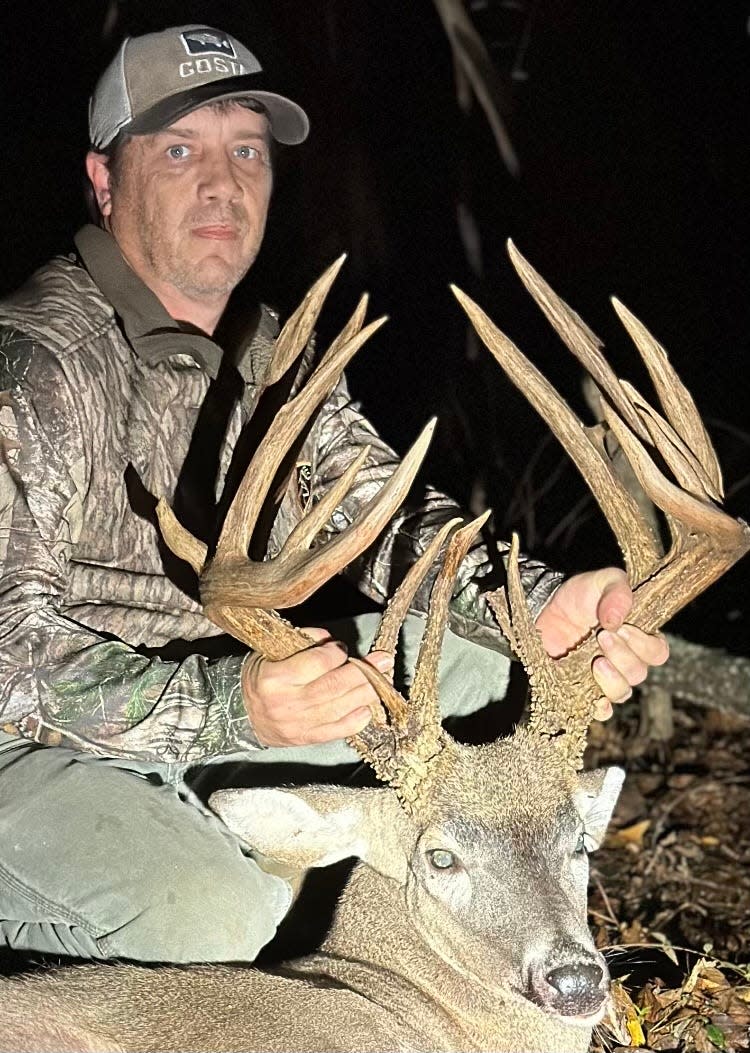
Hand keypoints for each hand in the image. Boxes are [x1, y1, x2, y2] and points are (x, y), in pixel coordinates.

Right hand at [241, 628, 392, 746]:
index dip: (335, 653)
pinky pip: (339, 730)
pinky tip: (367, 706)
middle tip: (384, 660)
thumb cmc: (260, 678)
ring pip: (341, 707)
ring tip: (384, 680)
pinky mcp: (308, 738)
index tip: (341, 648)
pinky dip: (358, 718)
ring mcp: (299, 724)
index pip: (316, 663)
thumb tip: (330, 641)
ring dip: (368, 692)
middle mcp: (288, 703)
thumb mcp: (270, 653)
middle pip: (335, 686)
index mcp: (275, 678)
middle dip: (364, 672)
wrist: (240, 714)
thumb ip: (301, 643)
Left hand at [534, 567, 668, 719]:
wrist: (546, 607)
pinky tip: (592, 697)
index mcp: (639, 637)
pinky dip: (600, 708)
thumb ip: (616, 592)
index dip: (643, 644)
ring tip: (595, 662)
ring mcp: (606, 677)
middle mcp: (627, 660)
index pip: (658, 652)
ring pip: (622, 693)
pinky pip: (601, 710)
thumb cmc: (580, 595)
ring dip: (612, 680)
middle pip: (639, 673)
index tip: (620, 628)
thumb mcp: (601, 581)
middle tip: (601, 637)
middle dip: (622, 656)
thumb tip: (616, 619)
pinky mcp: (585, 689)